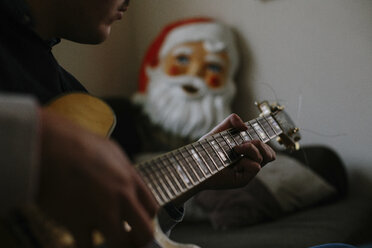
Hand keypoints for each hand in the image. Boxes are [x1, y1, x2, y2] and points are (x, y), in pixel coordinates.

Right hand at [37, 109, 157, 246]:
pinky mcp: (78, 223)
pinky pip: (87, 247)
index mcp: (130, 178)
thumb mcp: (110, 150)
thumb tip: (125, 181)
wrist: (48, 146)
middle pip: (145, 231)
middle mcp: (122, 197)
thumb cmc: (75, 143)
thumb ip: (121, 170)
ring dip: (115, 246)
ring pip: (120, 244)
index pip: (152, 209)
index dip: (146, 220)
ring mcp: (102, 211)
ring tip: (107, 243)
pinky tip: (82, 241)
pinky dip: (85, 247)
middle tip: (129, 241)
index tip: (137, 224)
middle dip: (138, 240)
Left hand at [200, 114, 275, 189]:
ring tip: (235, 149)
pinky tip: (235, 162)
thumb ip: (231, 121)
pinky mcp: (242, 180)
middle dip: (258, 143)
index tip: (255, 136)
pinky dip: (246, 161)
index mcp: (247, 154)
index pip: (267, 150)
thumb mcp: (219, 131)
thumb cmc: (205, 150)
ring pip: (265, 158)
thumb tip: (245, 126)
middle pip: (270, 154)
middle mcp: (249, 163)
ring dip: (251, 149)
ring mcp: (246, 172)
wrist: (195, 162)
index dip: (265, 141)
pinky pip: (256, 167)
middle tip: (239, 144)